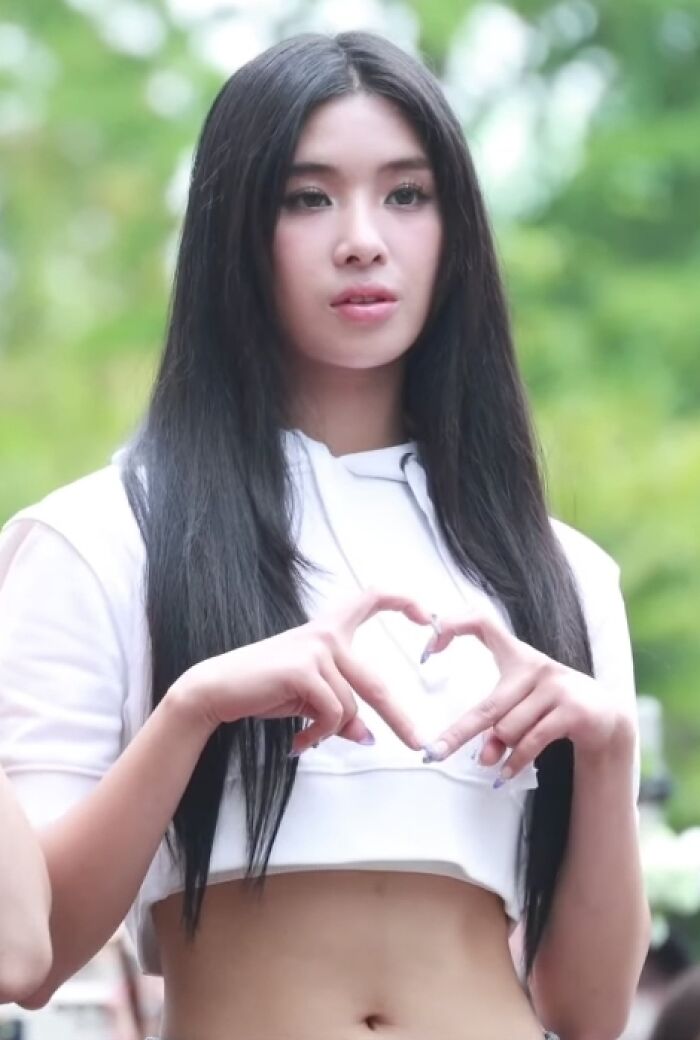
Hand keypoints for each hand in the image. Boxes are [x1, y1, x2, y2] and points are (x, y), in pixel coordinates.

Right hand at [172, 588, 433, 754]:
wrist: (216, 690)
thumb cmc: (261, 690)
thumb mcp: (308, 700)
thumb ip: (339, 709)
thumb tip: (367, 733)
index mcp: (328, 631)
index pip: (370, 599)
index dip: (402, 602)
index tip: (426, 616)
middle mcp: (326, 634)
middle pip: (375, 682)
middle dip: (399, 718)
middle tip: (417, 742)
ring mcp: (317, 650)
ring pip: (349, 707)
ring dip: (329, 732)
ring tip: (306, 740)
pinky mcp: (305, 669)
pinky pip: (332, 713)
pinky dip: (319, 735)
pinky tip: (299, 741)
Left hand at [420, 612, 630, 780]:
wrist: (606, 717)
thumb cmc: (552, 707)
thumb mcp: (520, 711)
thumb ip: (497, 729)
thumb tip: (484, 757)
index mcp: (517, 655)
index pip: (482, 622)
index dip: (453, 626)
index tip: (428, 647)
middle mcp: (536, 665)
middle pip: (489, 705)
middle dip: (460, 732)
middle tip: (434, 753)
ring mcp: (556, 686)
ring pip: (509, 729)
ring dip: (501, 751)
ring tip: (497, 761)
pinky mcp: (572, 710)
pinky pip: (531, 742)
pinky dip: (515, 763)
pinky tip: (504, 776)